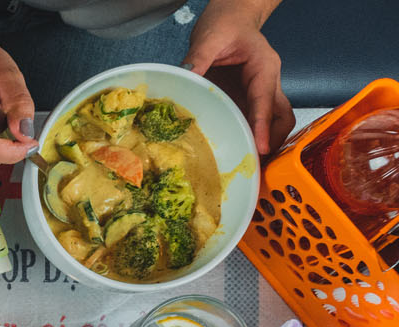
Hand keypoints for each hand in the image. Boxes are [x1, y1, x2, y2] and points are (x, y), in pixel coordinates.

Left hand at [183, 0, 292, 153]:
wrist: (231, 18)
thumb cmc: (226, 25)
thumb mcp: (210, 37)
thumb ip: (199, 57)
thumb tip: (185, 76)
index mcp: (264, 68)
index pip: (266, 101)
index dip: (262, 126)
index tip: (261, 148)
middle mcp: (267, 82)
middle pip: (282, 116)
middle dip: (274, 139)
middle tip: (258, 164)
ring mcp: (259, 93)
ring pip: (274, 122)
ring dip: (265, 142)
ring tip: (249, 167)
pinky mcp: (247, 100)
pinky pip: (253, 121)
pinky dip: (249, 137)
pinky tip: (235, 152)